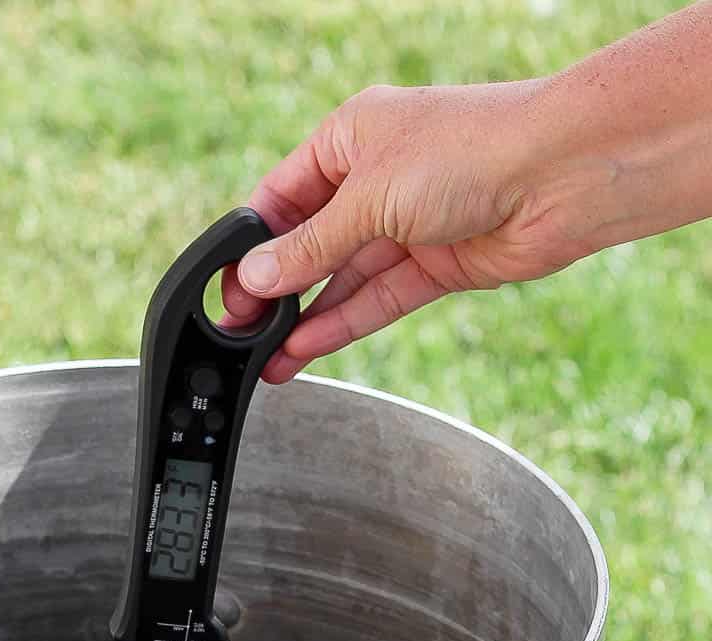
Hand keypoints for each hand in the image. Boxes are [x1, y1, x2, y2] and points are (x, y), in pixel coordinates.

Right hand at [226, 80, 601, 380]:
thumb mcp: (369, 196)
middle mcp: (377, 178)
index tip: (227, 287)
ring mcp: (407, 224)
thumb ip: (311, 246)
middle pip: (310, 243)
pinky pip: (376, 299)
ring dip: (304, 318)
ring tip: (265, 358)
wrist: (560, 173)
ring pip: (342, 279)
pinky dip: (342, 324)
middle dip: (275, 289)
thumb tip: (257, 277)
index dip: (253, 244)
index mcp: (351, 136)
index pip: (283, 196)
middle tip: (240, 330)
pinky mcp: (435, 265)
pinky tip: (305, 349)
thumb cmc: (470, 150)